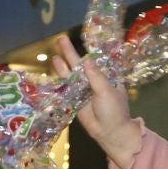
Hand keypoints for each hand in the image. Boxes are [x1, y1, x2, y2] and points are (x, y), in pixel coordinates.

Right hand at [52, 40, 141, 165]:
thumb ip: (95, 76)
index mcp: (107, 77)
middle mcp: (95, 81)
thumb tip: (86, 60)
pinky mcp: (75, 99)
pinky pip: (66, 87)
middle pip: (81, 64)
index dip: (90, 49)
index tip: (83, 36)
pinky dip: (60, 77)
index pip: (98, 60)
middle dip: (71, 52)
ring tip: (55, 49)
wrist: (109, 132)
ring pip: (72, 73)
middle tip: (62, 38)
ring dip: (64, 62)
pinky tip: (54, 66)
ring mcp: (84, 90)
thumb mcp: (106, 91)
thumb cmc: (113, 110)